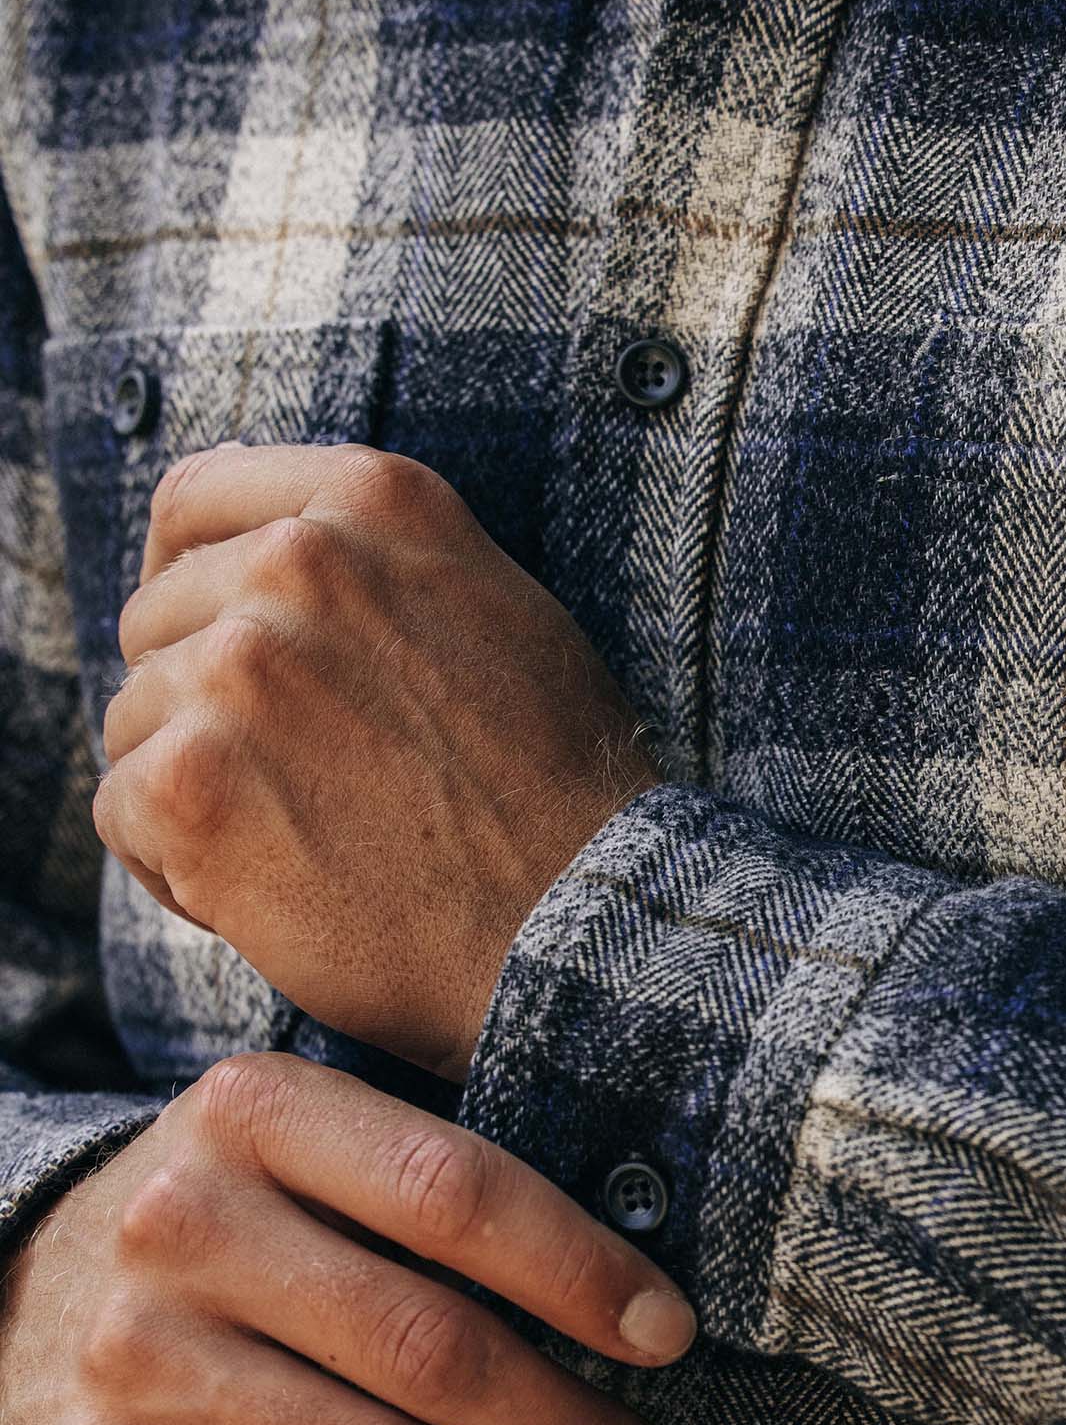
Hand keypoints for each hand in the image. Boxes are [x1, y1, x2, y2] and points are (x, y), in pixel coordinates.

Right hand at [0, 1053, 692, 1424]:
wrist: (18, 1292)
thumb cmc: (241, 1218)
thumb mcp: (316, 1150)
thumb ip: (444, 1189)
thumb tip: (638, 1297)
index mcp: (258, 1112)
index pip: (456, 1189)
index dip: (582, 1270)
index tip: (670, 1335)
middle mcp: (182, 1222)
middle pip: (431, 1346)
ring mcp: (132, 1355)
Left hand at [93, 442, 660, 1080]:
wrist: (583, 923)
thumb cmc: (560, 793)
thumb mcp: (500, 614)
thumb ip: (385, 567)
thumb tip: (279, 549)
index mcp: (376, 504)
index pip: (196, 502)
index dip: (190, 581)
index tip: (218, 649)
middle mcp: (299, 564)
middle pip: (158, 624)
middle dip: (206, 709)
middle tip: (312, 791)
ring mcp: (236, 670)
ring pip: (136, 722)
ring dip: (200, 795)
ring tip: (309, 850)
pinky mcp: (189, 782)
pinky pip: (123, 815)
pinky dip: (180, 870)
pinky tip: (273, 898)